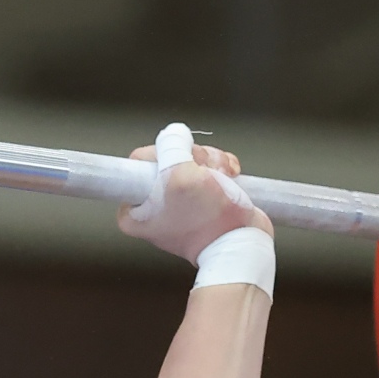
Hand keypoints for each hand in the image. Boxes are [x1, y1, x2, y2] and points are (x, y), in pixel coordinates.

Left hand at [116, 141, 272, 261]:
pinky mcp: (203, 199)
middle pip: (169, 156)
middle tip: (205, 173)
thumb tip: (174, 133)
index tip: (181, 165)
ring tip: (223, 178)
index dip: (165, 154)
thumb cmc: (209, 220)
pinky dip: (222, 169)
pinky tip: (231, 177)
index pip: (141, 160)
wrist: (243, 244)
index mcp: (134, 210)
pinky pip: (209, 170)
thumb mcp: (179, 175)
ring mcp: (180, 202)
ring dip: (212, 162)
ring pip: (192, 160)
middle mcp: (154, 207)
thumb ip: (169, 147)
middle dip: (194, 158)